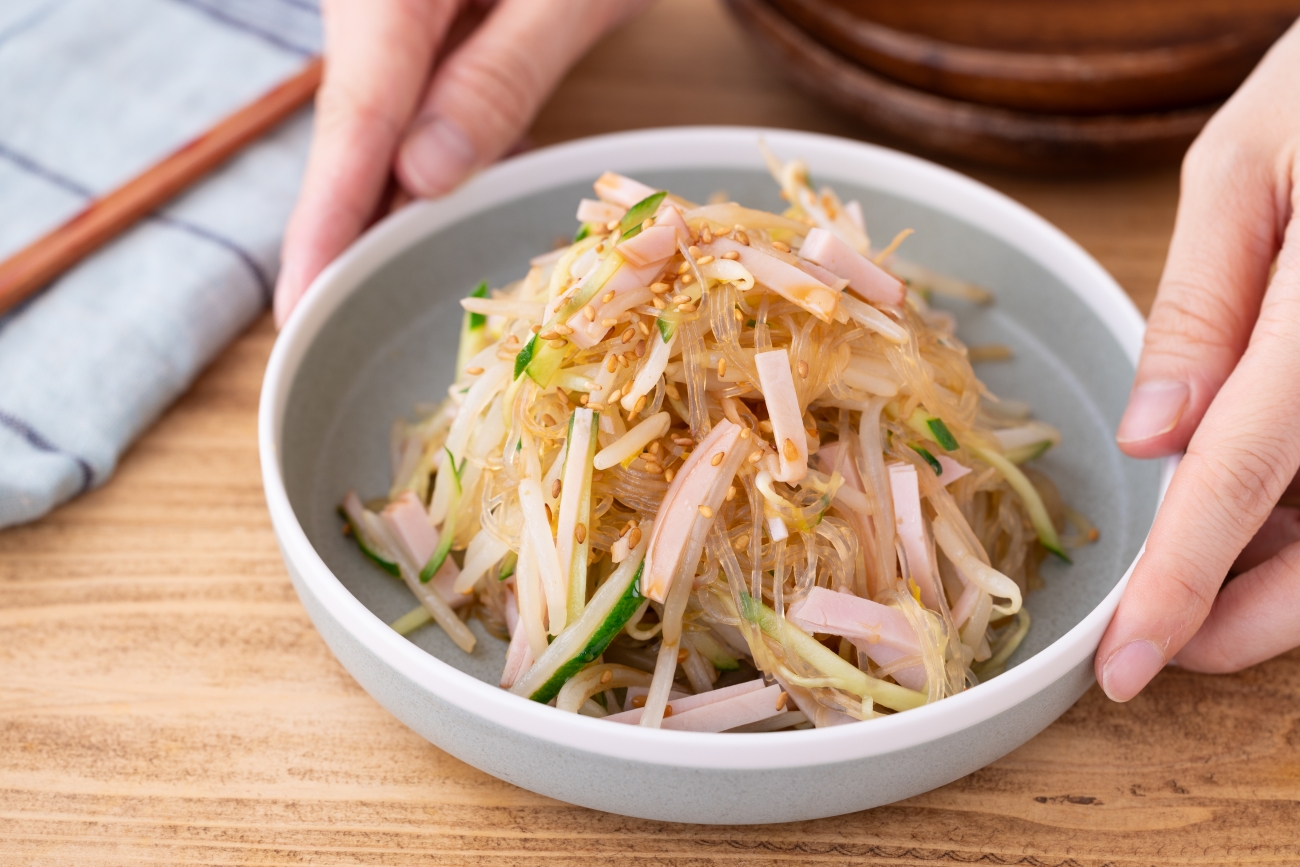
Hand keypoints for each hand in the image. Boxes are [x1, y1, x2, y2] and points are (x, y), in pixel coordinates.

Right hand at [273, 0, 651, 325]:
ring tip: (359, 274)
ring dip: (373, 188)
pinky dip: (408, 142)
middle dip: (339, 218)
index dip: (326, 222)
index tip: (297, 305)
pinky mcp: (421, 4)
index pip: (354, 124)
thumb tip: (422, 179)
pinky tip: (414, 194)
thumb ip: (501, 76)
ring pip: (375, 106)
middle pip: (351, 120)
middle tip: (317, 314)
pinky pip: (405, 81)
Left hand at [1096, 21, 1299, 699]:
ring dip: (1286, 576)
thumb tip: (1150, 442)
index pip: (1245, 477)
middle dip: (1244, 614)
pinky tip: (1261, 513)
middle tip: (1159, 642)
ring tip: (1199, 580)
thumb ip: (1199, 310)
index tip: (1123, 669)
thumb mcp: (1247, 166)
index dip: (1181, 588)